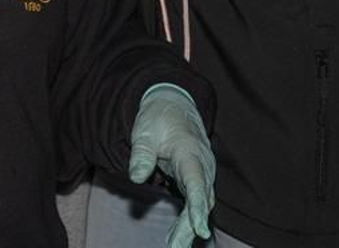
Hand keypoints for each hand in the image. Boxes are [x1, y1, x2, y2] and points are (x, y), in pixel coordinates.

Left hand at [128, 85, 214, 247]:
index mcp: (190, 151)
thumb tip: (136, 177)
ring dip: (190, 227)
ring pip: (201, 204)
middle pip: (201, 199)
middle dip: (192, 225)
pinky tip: (176, 238)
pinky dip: (188, 221)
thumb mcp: (145, 130)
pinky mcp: (197, 180)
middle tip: (177, 247)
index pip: (196, 181)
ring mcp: (202, 173)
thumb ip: (142, 153)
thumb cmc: (158, 118)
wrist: (174, 106)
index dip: (197, 206)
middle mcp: (202, 164)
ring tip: (175, 247)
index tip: (199, 228)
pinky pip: (196, 203)